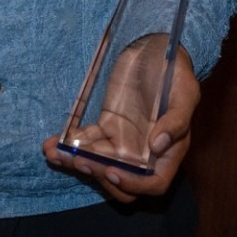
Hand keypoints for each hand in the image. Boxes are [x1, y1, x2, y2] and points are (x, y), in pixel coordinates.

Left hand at [44, 44, 198, 204]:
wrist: (158, 52)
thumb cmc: (178, 74)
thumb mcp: (185, 93)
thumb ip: (175, 121)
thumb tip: (157, 145)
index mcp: (169, 151)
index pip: (154, 183)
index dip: (133, 184)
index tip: (112, 172)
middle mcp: (144, 154)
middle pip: (120, 179)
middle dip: (98, 174)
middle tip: (79, 160)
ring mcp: (123, 143)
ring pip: (97, 164)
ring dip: (75, 162)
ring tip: (53, 153)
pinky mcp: (106, 129)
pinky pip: (86, 143)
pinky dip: (68, 145)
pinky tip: (52, 141)